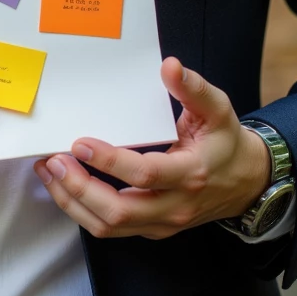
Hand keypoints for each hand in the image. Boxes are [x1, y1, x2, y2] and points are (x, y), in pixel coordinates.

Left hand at [33, 57, 272, 239]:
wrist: (246, 183)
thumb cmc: (226, 143)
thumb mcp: (218, 110)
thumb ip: (193, 89)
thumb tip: (170, 66)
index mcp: (190, 174)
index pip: (144, 174)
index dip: (108, 160)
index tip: (79, 142)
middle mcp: (173, 206)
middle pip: (118, 211)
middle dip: (79, 188)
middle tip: (55, 160)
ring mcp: (161, 223)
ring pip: (109, 227)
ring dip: (73, 202)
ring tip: (50, 172)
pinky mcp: (150, 229)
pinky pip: (111, 228)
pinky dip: (82, 209)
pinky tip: (65, 186)